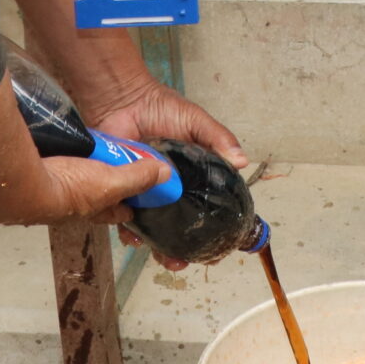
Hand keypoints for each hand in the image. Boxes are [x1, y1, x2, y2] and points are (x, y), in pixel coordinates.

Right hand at [0, 149, 168, 228]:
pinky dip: (68, 156)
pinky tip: (70, 143)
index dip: (133, 207)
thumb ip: (136, 177)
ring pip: (80, 178)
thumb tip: (166, 175)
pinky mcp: (44, 169)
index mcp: (95, 209)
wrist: (24, 182)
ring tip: (97, 150)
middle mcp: (76, 203)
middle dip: (109, 186)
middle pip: (99, 194)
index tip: (145, 200)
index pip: (120, 212)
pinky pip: (62, 162)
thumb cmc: (67, 189)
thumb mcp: (110, 182)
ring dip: (88, 169)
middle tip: (122, 167)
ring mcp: (58, 187)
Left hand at [89, 79, 251, 265]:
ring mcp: (145, 192)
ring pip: (152, 229)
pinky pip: (124, 217)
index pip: (204, 208)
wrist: (123, 100)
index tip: (216, 249)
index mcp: (190, 177)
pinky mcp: (122, 191)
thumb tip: (242, 161)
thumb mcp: (195, 121)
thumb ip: (217, 139)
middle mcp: (168, 190)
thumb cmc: (160, 108)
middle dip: (180, 250)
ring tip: (163, 258)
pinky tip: (136, 237)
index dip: (210, 230)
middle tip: (182, 263)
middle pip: (177, 227)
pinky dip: (129, 231)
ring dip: (157, 247)